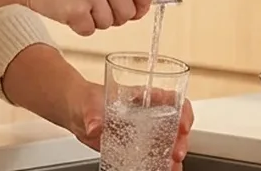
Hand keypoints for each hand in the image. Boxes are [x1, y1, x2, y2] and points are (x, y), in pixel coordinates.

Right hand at [5, 0, 151, 35]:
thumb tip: (142, 4)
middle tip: (92, 7)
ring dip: (93, 20)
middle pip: (128, 14)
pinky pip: (89, 31)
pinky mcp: (76, 10)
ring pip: (108, 24)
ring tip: (75, 3)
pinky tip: (65, 9)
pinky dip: (77, 26)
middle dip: (113, 17)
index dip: (139, 7)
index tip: (133, 13)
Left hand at [71, 82, 195, 164]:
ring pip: (169, 142)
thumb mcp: (89, 104)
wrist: (77, 114)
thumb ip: (92, 115)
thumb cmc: (88, 99)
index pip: (173, 100)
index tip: (182, 126)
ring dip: (173, 156)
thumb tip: (94, 127)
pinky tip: (161, 169)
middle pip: (175, 124)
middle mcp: (149, 113)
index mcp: (144, 97)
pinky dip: (160, 164)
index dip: (183, 112)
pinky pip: (155, 155)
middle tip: (177, 154)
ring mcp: (145, 131)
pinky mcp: (137, 146)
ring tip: (171, 167)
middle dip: (181, 140)